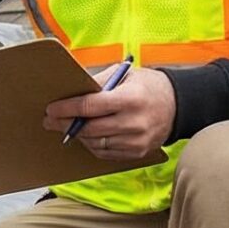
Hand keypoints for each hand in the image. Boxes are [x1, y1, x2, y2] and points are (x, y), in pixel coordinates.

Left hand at [45, 65, 175, 164]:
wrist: (179, 105)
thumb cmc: (149, 86)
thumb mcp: (126, 74)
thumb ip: (99, 82)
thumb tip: (71, 91)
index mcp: (130, 99)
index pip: (90, 106)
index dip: (67, 109)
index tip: (51, 109)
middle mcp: (134, 122)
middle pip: (90, 128)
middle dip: (65, 124)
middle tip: (50, 120)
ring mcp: (137, 141)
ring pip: (95, 143)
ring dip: (77, 136)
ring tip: (65, 127)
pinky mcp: (138, 153)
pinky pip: (106, 153)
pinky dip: (92, 145)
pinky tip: (85, 136)